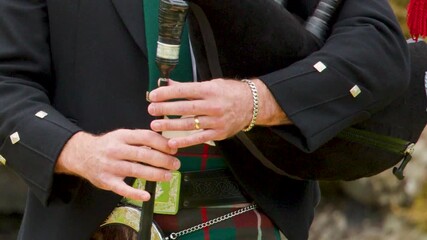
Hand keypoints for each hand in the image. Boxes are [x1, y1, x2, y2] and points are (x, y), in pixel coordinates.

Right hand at [55, 129, 179, 200]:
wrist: (82, 155)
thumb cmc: (108, 145)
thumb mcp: (122, 136)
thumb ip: (141, 139)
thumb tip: (166, 144)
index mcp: (122, 136)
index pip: (146, 137)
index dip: (162, 144)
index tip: (173, 150)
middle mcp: (116, 150)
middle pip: (144, 154)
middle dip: (163, 160)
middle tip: (175, 164)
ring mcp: (111, 166)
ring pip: (136, 170)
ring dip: (155, 174)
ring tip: (168, 176)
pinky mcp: (107, 181)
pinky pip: (122, 188)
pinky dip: (135, 193)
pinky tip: (146, 195)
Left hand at [147, 78, 289, 147]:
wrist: (252, 105)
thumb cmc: (230, 92)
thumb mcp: (211, 84)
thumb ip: (189, 87)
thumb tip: (169, 84)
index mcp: (210, 90)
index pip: (184, 91)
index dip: (167, 93)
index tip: (153, 95)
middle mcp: (213, 105)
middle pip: (185, 108)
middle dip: (165, 109)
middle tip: (151, 110)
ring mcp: (216, 121)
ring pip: (189, 124)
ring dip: (170, 125)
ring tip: (156, 125)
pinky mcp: (218, 133)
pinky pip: (199, 139)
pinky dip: (185, 142)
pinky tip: (172, 143)